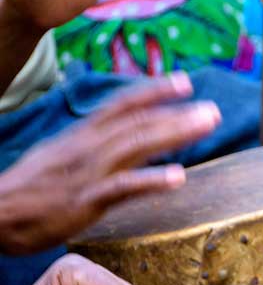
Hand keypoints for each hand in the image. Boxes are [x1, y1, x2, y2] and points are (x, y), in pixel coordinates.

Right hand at [0, 73, 220, 254]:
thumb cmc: (27, 191)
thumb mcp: (58, 157)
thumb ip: (90, 148)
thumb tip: (120, 142)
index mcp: (80, 136)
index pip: (121, 105)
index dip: (153, 92)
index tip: (183, 83)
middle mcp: (87, 147)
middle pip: (138, 122)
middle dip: (177, 113)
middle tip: (213, 109)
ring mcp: (87, 172)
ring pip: (137, 145)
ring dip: (175, 133)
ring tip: (207, 125)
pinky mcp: (85, 200)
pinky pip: (123, 186)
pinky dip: (152, 180)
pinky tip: (178, 176)